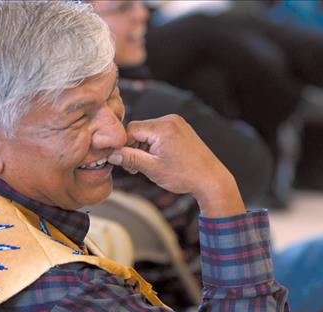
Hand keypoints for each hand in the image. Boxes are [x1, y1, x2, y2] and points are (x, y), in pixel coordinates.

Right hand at [108, 115, 244, 217]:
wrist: (211, 180)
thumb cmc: (184, 176)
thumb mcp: (151, 168)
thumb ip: (129, 158)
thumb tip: (111, 154)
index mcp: (162, 127)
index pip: (130, 130)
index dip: (122, 146)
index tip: (121, 162)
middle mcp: (170, 120)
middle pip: (138, 130)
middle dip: (132, 148)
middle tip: (133, 168)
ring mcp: (177, 123)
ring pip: (147, 132)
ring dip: (142, 148)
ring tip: (145, 166)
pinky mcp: (181, 128)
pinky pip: (158, 133)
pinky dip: (153, 145)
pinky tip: (155, 159)